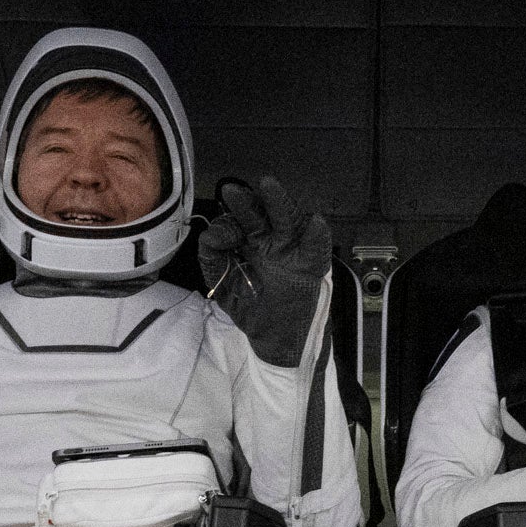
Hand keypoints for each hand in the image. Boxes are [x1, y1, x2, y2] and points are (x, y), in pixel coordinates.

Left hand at [197, 175, 331, 366]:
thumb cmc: (252, 309)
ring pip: (288, 220)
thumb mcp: (223, 287)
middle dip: (247, 202)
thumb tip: (209, 236)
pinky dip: (316, 235)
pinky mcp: (312, 266)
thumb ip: (212, 260)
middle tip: (231, 192)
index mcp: (250, 242)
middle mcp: (272, 241)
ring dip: (279, 203)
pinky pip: (316, 247)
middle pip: (261, 215)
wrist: (275, 339)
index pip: (238, 223)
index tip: (217, 239)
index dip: (227, 225)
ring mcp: (293, 250)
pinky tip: (315, 223)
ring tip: (268, 187)